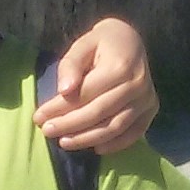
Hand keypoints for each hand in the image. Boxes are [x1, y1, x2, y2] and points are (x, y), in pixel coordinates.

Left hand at [36, 16, 157, 156]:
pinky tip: (94, 148)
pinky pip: (133, 134)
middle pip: (99, 113)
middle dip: (70, 125)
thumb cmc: (102, 44)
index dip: (59, 108)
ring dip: (87, 138)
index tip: (39, 117)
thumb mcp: (82, 45)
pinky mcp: (151, 109)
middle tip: (47, 131)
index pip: (85, 94)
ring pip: (114, 127)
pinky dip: (114, 145)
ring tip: (64, 142)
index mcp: (120, 66)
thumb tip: (64, 90)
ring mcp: (147, 99)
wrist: (131, 41)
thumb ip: (71, 65)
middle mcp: (137, 85)